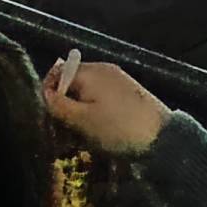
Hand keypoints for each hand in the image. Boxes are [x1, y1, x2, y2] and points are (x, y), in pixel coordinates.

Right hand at [44, 61, 169, 155]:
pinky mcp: (128, 92)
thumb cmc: (117, 127)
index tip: (48, 115)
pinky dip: (94, 110)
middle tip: (63, 129)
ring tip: (80, 133)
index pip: (59, 72)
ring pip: (87, 91)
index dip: (49, 91)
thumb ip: (60, 105)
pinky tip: (98, 129)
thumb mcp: (83, 120)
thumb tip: (45, 93)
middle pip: (73, 81)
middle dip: (64, 103)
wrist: (161, 136)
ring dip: (79, 110)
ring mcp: (118, 79)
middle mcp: (104, 69)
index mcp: (91, 71)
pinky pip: (101, 97)